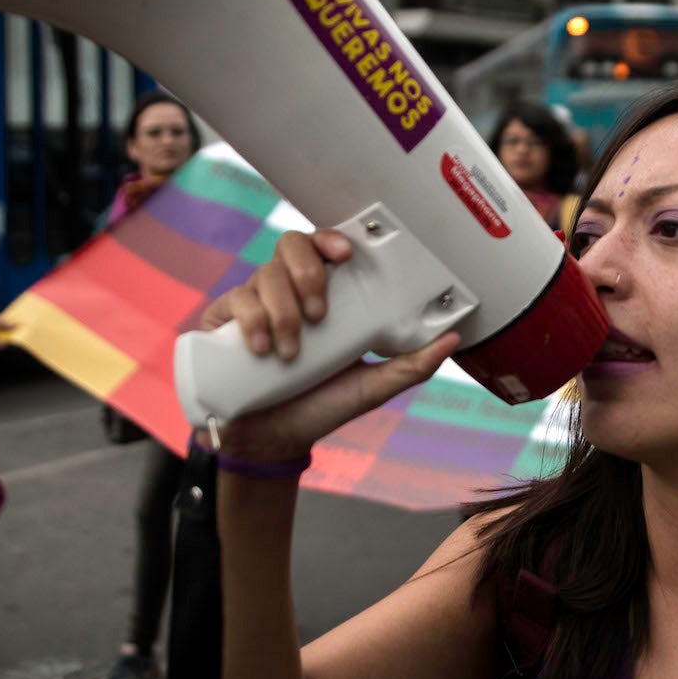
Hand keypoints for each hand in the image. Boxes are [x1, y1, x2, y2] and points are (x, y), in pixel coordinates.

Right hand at [200, 230, 458, 460]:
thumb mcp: (372, 387)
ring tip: (291, 352)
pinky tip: (262, 348)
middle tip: (319, 313)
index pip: (325, 248)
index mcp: (325, 296)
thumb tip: (452, 339)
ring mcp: (255, 302)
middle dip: (307, 273)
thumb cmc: (322, 406)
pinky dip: (252, 320)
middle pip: (291, 245)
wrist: (273, 440)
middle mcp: (288, 291)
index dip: (331, 239)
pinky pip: (235, 300)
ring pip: (265, 274)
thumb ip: (411, 365)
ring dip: (282, 310)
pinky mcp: (225, 321)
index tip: (345, 254)